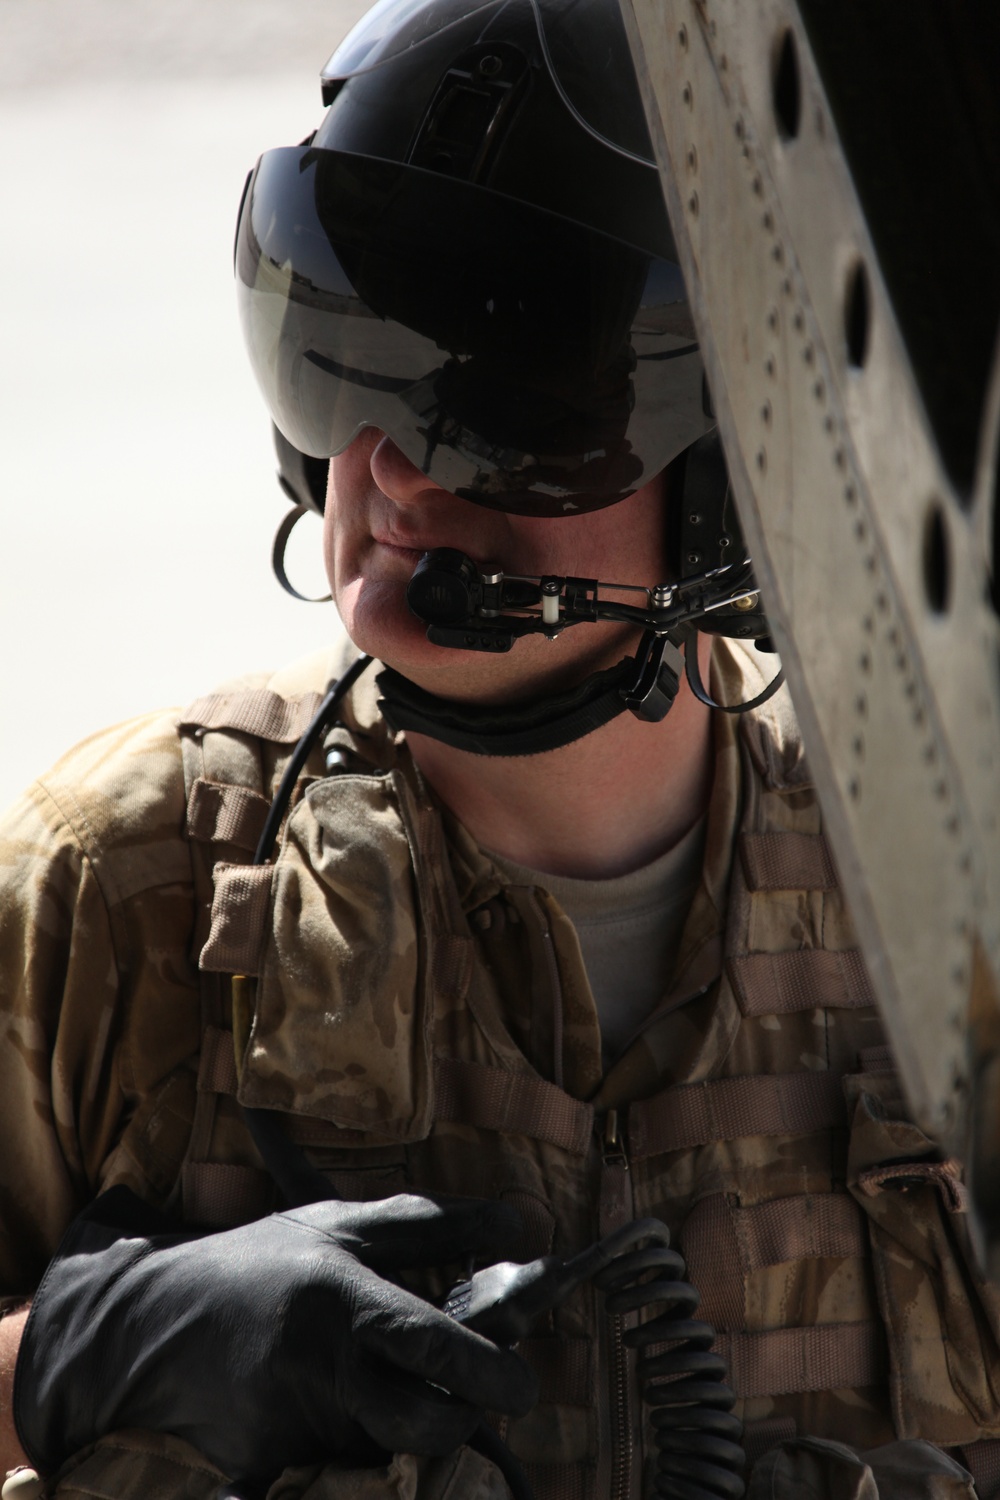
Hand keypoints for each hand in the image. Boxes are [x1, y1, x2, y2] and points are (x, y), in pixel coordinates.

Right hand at [15, 1187, 535, 1492]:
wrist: (153, 1323)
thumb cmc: (261, 1262)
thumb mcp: (340, 1223)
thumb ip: (431, 1224)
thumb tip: (518, 1222)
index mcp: (343, 1299)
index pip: (434, 1346)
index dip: (492, 1370)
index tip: (526, 1384)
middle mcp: (322, 1367)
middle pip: (423, 1426)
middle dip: (461, 1421)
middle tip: (467, 1396)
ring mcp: (295, 1423)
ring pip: (387, 1447)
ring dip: (405, 1422)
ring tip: (381, 1377)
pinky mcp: (270, 1463)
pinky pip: (341, 1464)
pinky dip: (355, 1437)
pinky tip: (330, 1400)